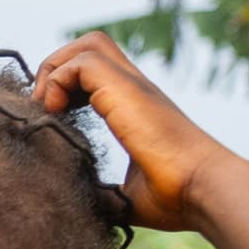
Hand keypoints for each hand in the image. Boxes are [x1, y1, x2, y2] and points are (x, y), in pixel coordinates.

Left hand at [31, 30, 243, 233]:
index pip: (96, 71)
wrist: (203, 192)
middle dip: (57, 66)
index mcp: (134, 107)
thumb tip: (75, 204)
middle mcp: (134, 89)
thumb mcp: (124, 195)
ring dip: (56, 69)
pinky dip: (59, 81)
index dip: (66, 85)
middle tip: (45, 107)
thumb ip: (100, 192)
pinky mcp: (127, 91)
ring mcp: (133, 87)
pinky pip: (82, 63)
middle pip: (92, 45)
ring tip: (49, 109)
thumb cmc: (175, 198)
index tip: (52, 118)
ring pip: (88, 44)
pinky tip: (57, 114)